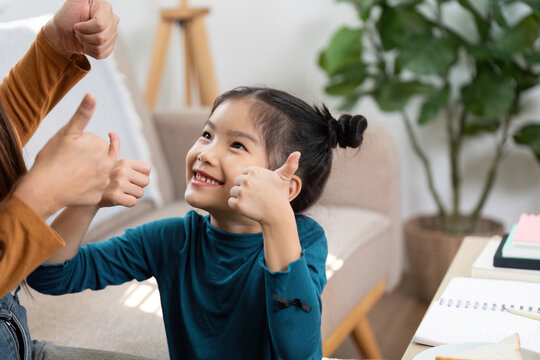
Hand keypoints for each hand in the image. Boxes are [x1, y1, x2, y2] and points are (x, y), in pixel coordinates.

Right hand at [15, 93, 113, 218]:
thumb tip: (92, 94)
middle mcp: (108, 164)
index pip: (95, 143)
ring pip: (97, 174)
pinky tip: (74, 187)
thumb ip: (82, 114)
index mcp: (101, 146)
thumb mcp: (67, 132)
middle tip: (69, 163)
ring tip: (71, 174)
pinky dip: (86, 188)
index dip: (81, 146)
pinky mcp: (99, 197)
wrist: (44, 188)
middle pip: (98, 158)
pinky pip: (94, 189)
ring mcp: (104, 182)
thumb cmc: (52, 158)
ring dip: (88, 173)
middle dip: (87, 159)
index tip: (70, 151)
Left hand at [43, 0, 118, 58]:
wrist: (63, 33)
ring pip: (102, 46)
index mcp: (105, 7)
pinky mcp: (110, 45)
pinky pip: (102, 54)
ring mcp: (113, 33)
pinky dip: (90, 51)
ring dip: (87, 44)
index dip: (85, 28)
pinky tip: (87, 44)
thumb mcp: (74, 2)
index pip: (100, 25)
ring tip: (82, 36)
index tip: (76, 24)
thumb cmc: (66, 17)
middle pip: (102, 38)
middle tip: (79, 31)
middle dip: (85, 37)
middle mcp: (112, 19)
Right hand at [98, 132, 151, 207]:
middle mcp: (121, 170)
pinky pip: (133, 202)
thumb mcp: (104, 160)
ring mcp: (118, 184)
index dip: (141, 174)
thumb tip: (112, 133)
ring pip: (140, 193)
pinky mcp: (114, 196)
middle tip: (124, 186)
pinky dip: (127, 203)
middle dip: (138, 186)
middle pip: (146, 181)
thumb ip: (113, 148)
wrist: (81, 192)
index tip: (131, 177)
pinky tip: (117, 199)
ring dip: (131, 195)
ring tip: (119, 191)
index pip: (148, 168)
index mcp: (123, 161)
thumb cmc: (97, 175)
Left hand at [228, 152, 300, 223]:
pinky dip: (237, 206)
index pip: (244, 174)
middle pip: (237, 182)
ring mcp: (242, 192)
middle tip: (257, 196)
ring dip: (241, 198)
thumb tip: (298, 153)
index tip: (260, 188)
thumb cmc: (280, 196)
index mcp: (255, 171)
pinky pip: (231, 202)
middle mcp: (247, 179)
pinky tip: (248, 208)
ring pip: (233, 192)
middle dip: (245, 189)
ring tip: (253, 202)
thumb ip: (289, 165)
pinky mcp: (238, 204)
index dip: (251, 182)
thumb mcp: (284, 179)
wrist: (277, 215)